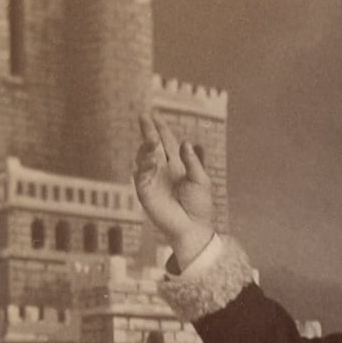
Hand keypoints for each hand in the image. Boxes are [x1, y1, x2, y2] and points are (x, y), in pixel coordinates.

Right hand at [133, 112, 215, 261]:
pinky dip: (144, 166)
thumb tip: (185, 143)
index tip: (154, 114)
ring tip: (152, 140)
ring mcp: (152, 179)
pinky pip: (140, 175)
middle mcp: (162, 170)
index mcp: (176, 165)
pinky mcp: (145, 192)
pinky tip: (151, 159)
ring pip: (143, 157)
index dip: (160, 128)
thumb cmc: (200, 206)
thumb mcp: (201, 180)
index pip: (166, 142)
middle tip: (144, 116)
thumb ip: (192, 162)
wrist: (194, 228)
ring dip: (147, 147)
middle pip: (152, 145)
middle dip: (148, 130)